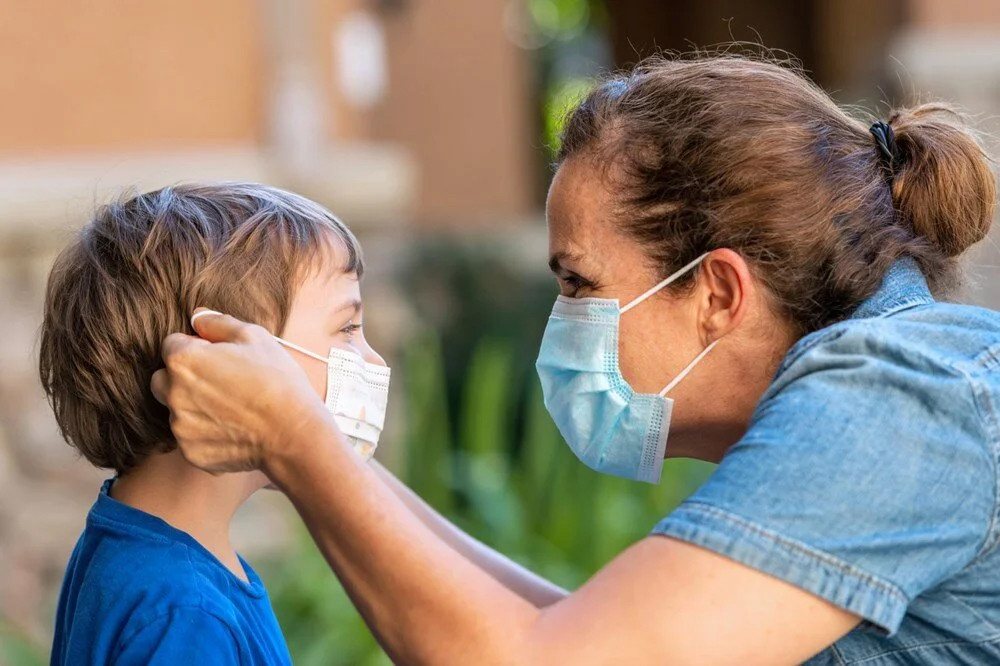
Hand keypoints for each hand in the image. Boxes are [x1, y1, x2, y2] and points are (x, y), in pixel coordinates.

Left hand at [151, 309, 327, 473]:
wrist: (293, 433)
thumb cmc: (277, 381)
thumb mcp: (254, 337)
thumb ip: (218, 323)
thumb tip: (197, 317)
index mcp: (183, 361)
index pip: (170, 344)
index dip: (194, 346)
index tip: (216, 355)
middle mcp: (173, 394)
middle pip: (162, 379)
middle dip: (182, 376)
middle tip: (218, 380)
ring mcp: (180, 426)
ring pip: (177, 410)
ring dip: (194, 406)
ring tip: (231, 407)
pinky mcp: (191, 452)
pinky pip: (190, 437)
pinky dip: (205, 432)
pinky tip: (233, 427)